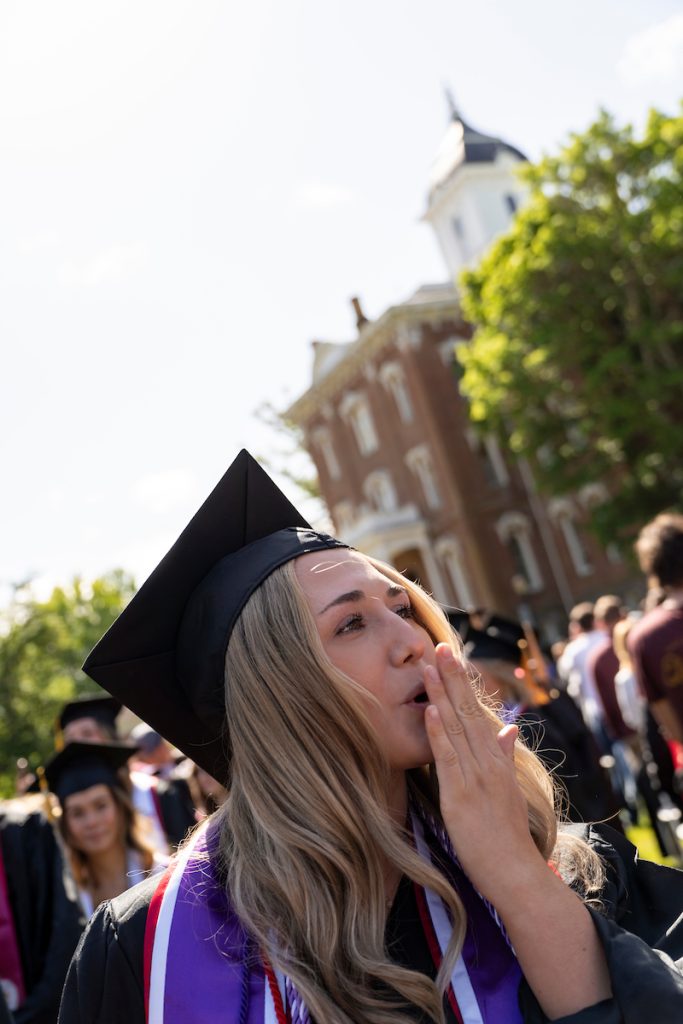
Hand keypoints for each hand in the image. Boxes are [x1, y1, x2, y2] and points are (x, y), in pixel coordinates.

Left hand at [424, 643, 544, 904]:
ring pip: (456, 728)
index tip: (451, 657)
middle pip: (467, 712)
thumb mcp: (509, 789)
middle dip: (452, 678)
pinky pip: (449, 758)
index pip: (476, 713)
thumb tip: (509, 729)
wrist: (516, 872)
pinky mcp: (461, 796)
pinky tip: (430, 710)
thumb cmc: (508, 836)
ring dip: (441, 695)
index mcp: (496, 759)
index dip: (463, 684)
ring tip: (428, 665)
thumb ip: (506, 757)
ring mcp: (476, 777)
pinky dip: (439, 732)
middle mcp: (487, 762)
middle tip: (438, 645)